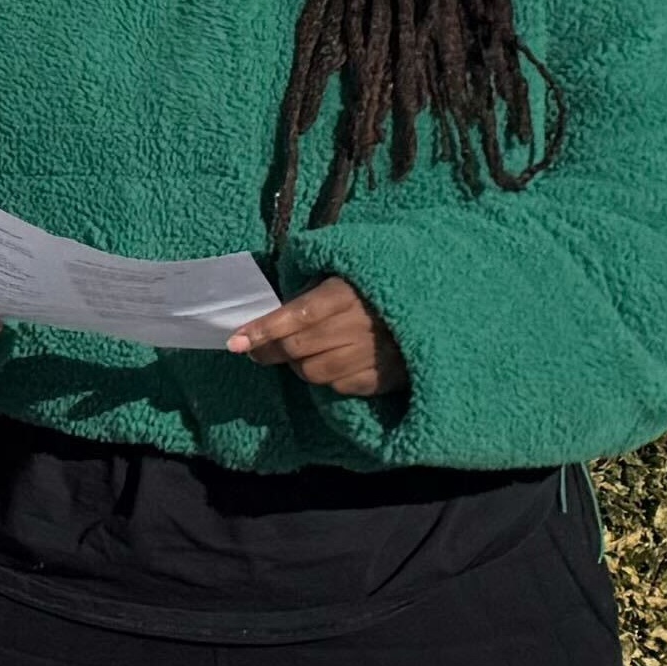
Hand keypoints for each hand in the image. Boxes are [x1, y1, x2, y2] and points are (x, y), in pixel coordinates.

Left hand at [229, 276, 404, 398]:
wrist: (431, 308)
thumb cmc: (371, 290)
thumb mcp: (340, 278)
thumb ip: (306, 294)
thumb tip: (266, 316)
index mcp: (345, 295)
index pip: (296, 315)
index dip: (263, 330)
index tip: (235, 342)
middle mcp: (358, 326)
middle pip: (297, 348)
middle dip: (269, 351)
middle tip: (254, 349)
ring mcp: (372, 355)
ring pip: (312, 372)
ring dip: (298, 365)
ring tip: (303, 353)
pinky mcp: (382, 378)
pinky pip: (337, 387)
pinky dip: (327, 378)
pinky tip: (333, 363)